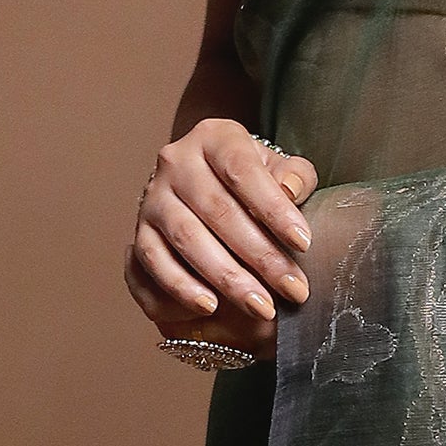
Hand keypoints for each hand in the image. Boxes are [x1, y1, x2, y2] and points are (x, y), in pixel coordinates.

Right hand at [126, 118, 317, 360]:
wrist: (205, 187)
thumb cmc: (251, 182)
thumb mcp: (278, 170)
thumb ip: (294, 177)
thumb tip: (290, 190)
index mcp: (214, 138)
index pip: (242, 171)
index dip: (274, 208)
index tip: (304, 243)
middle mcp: (176, 162)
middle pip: (218, 211)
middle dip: (260, 256)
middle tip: (293, 289)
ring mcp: (153, 198)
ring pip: (187, 239)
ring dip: (226, 277)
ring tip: (261, 306)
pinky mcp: (141, 232)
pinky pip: (154, 262)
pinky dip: (181, 286)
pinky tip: (210, 306)